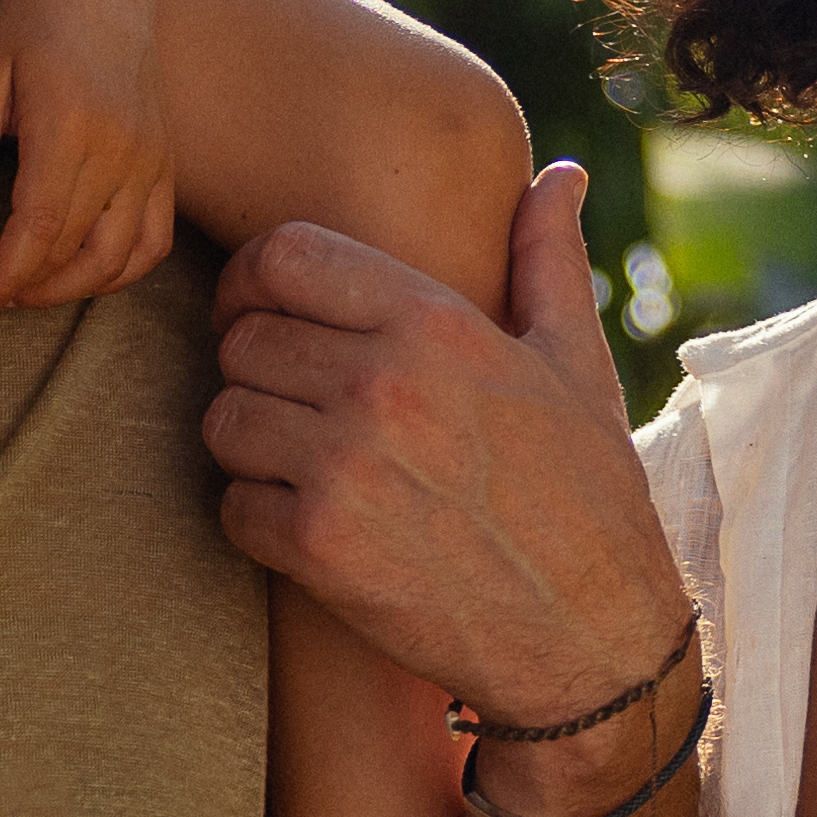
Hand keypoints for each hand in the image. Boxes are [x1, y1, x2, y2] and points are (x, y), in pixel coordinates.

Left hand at [0, 0, 176, 317]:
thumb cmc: (33, 19)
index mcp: (70, 125)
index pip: (39, 229)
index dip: (1, 277)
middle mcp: (121, 150)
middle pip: (76, 254)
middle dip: (20, 290)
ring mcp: (152, 159)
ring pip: (120, 261)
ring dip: (67, 292)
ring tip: (19, 292)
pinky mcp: (166, 163)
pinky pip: (154, 242)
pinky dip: (118, 274)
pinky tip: (76, 275)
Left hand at [208, 166, 669, 725]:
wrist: (592, 641)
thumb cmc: (588, 495)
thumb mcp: (576, 365)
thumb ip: (546, 260)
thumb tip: (556, 175)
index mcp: (437, 322)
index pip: (286, 255)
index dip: (255, 278)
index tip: (260, 309)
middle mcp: (383, 383)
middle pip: (242, 338)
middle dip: (253, 367)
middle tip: (288, 401)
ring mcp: (345, 466)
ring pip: (223, 418)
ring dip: (247, 442)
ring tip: (297, 462)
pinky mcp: (318, 548)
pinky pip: (231, 505)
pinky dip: (254, 517)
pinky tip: (306, 526)